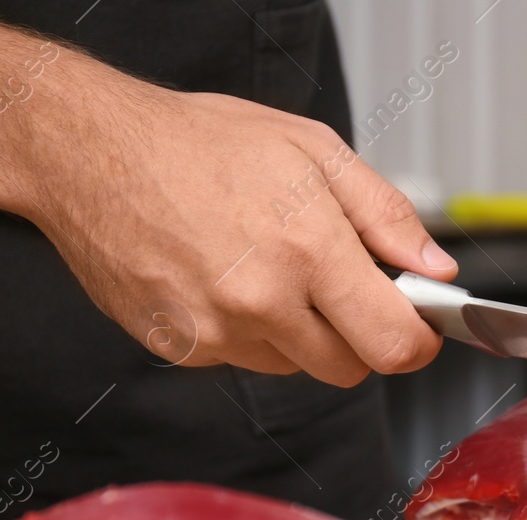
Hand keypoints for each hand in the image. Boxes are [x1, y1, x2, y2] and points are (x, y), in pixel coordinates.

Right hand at [0, 22, 454, 386]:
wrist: (89, 151)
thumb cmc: (201, 143)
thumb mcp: (315, 151)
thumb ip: (387, 216)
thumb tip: (437, 270)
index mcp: (308, 249)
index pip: (395, 345)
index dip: (419, 343)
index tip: (420, 327)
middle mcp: (262, 300)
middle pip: (350, 370)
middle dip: (359, 337)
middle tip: (340, 287)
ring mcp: (217, 331)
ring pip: (296, 366)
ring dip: (299, 333)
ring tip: (267, 267)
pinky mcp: (181, 347)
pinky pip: (243, 359)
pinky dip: (249, 332)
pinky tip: (224, 278)